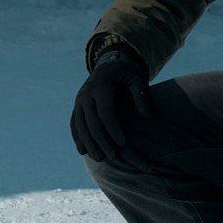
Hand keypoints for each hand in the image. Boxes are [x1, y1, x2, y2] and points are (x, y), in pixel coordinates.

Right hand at [70, 43, 151, 162]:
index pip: (105, 111)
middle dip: (102, 140)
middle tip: (113, 156)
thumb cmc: (126, 73)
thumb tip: (148, 116)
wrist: (108, 63)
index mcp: (101, 86)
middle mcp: (86, 93)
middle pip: (91, 121)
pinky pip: (74, 123)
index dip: (113, 129)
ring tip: (99, 158)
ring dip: (88, 143)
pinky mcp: (76, 106)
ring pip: (80, 125)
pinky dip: (77, 137)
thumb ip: (142, 96)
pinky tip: (83, 150)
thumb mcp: (136, 79)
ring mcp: (79, 100)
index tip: (123, 144)